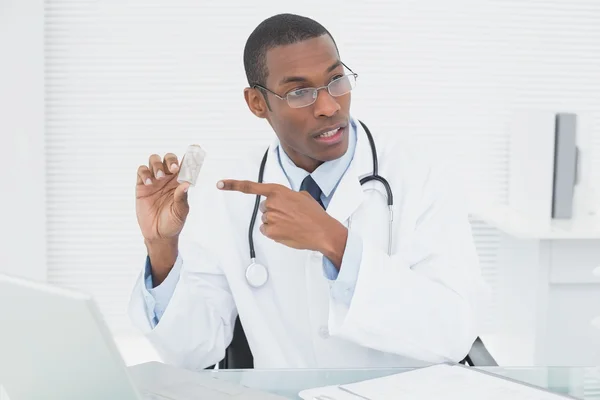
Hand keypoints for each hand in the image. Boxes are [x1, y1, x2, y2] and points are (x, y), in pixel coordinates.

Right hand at [136, 153, 189, 240]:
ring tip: (158, 177)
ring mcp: (154, 181)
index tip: (195, 147)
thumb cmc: (173, 223)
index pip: (185, 165)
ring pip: (154, 161)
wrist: (158, 234)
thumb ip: (182, 198)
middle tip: (173, 169)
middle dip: (170, 160)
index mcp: (179, 182)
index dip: (190, 155)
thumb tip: (186, 184)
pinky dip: (144, 173)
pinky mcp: (142, 186)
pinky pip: (141, 171)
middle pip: (168, 159)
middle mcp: (167, 179)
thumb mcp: (181, 212)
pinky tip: (148, 183)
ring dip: (157, 165)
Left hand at [218, 179, 347, 267]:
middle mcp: (271, 203)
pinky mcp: (271, 232)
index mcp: (278, 191)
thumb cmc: (315, 215)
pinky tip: (288, 231)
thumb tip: (283, 201)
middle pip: (264, 208)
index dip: (233, 185)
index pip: (251, 187)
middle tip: (291, 216)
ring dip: (276, 222)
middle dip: (275, 211)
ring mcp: (270, 218)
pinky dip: (275, 232)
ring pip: (266, 220)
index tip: (220, 184)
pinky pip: (266, 231)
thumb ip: (287, 195)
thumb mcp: (302, 196)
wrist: (322, 231)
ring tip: (292, 224)